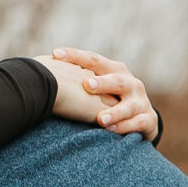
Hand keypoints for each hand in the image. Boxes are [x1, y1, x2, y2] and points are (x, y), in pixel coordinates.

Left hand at [43, 49, 163, 142]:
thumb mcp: (99, 87)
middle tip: (87, 85)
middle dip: (102, 82)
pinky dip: (124, 127)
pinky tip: (111, 131)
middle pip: (116, 79)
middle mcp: (130, 82)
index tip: (55, 54)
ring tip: (100, 119)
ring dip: (114, 112)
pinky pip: (137, 123)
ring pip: (128, 106)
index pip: (94, 60)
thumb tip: (40, 71)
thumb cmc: (111, 99)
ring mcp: (140, 101)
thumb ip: (77, 79)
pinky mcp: (148, 119)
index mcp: (115, 70)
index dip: (75, 56)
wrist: (143, 119)